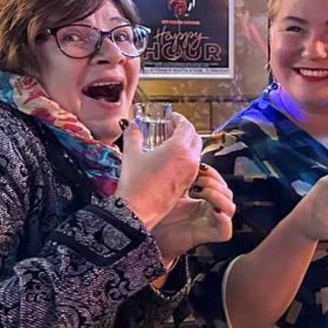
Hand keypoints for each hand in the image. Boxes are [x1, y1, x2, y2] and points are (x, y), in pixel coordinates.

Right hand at [116, 114, 203, 229]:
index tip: (171, 117)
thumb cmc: (135, 184)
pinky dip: (185, 157)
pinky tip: (171, 159)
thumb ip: (133, 135)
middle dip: (184, 130)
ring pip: (195, 152)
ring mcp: (191, 173)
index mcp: (179, 149)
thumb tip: (133, 126)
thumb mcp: (131, 154)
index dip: (178, 119)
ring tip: (170, 142)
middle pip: (195, 137)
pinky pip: (192, 165)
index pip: (186, 126)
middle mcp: (189, 160)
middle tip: (171, 127)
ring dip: (186, 144)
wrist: (138, 211)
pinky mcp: (188, 183)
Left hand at [153, 165, 235, 261]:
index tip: (197, 166)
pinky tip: (212, 210)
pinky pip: (226, 230)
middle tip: (196, 179)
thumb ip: (177, 174)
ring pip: (230, 207)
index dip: (211, 172)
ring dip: (218, 195)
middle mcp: (208, 208)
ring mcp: (209, 222)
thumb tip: (180, 151)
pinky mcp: (208, 236)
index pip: (218, 181)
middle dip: (214, 181)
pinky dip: (223, 220)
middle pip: (227, 191)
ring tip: (199, 191)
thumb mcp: (168, 187)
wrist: (145, 235)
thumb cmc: (155, 213)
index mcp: (201, 197)